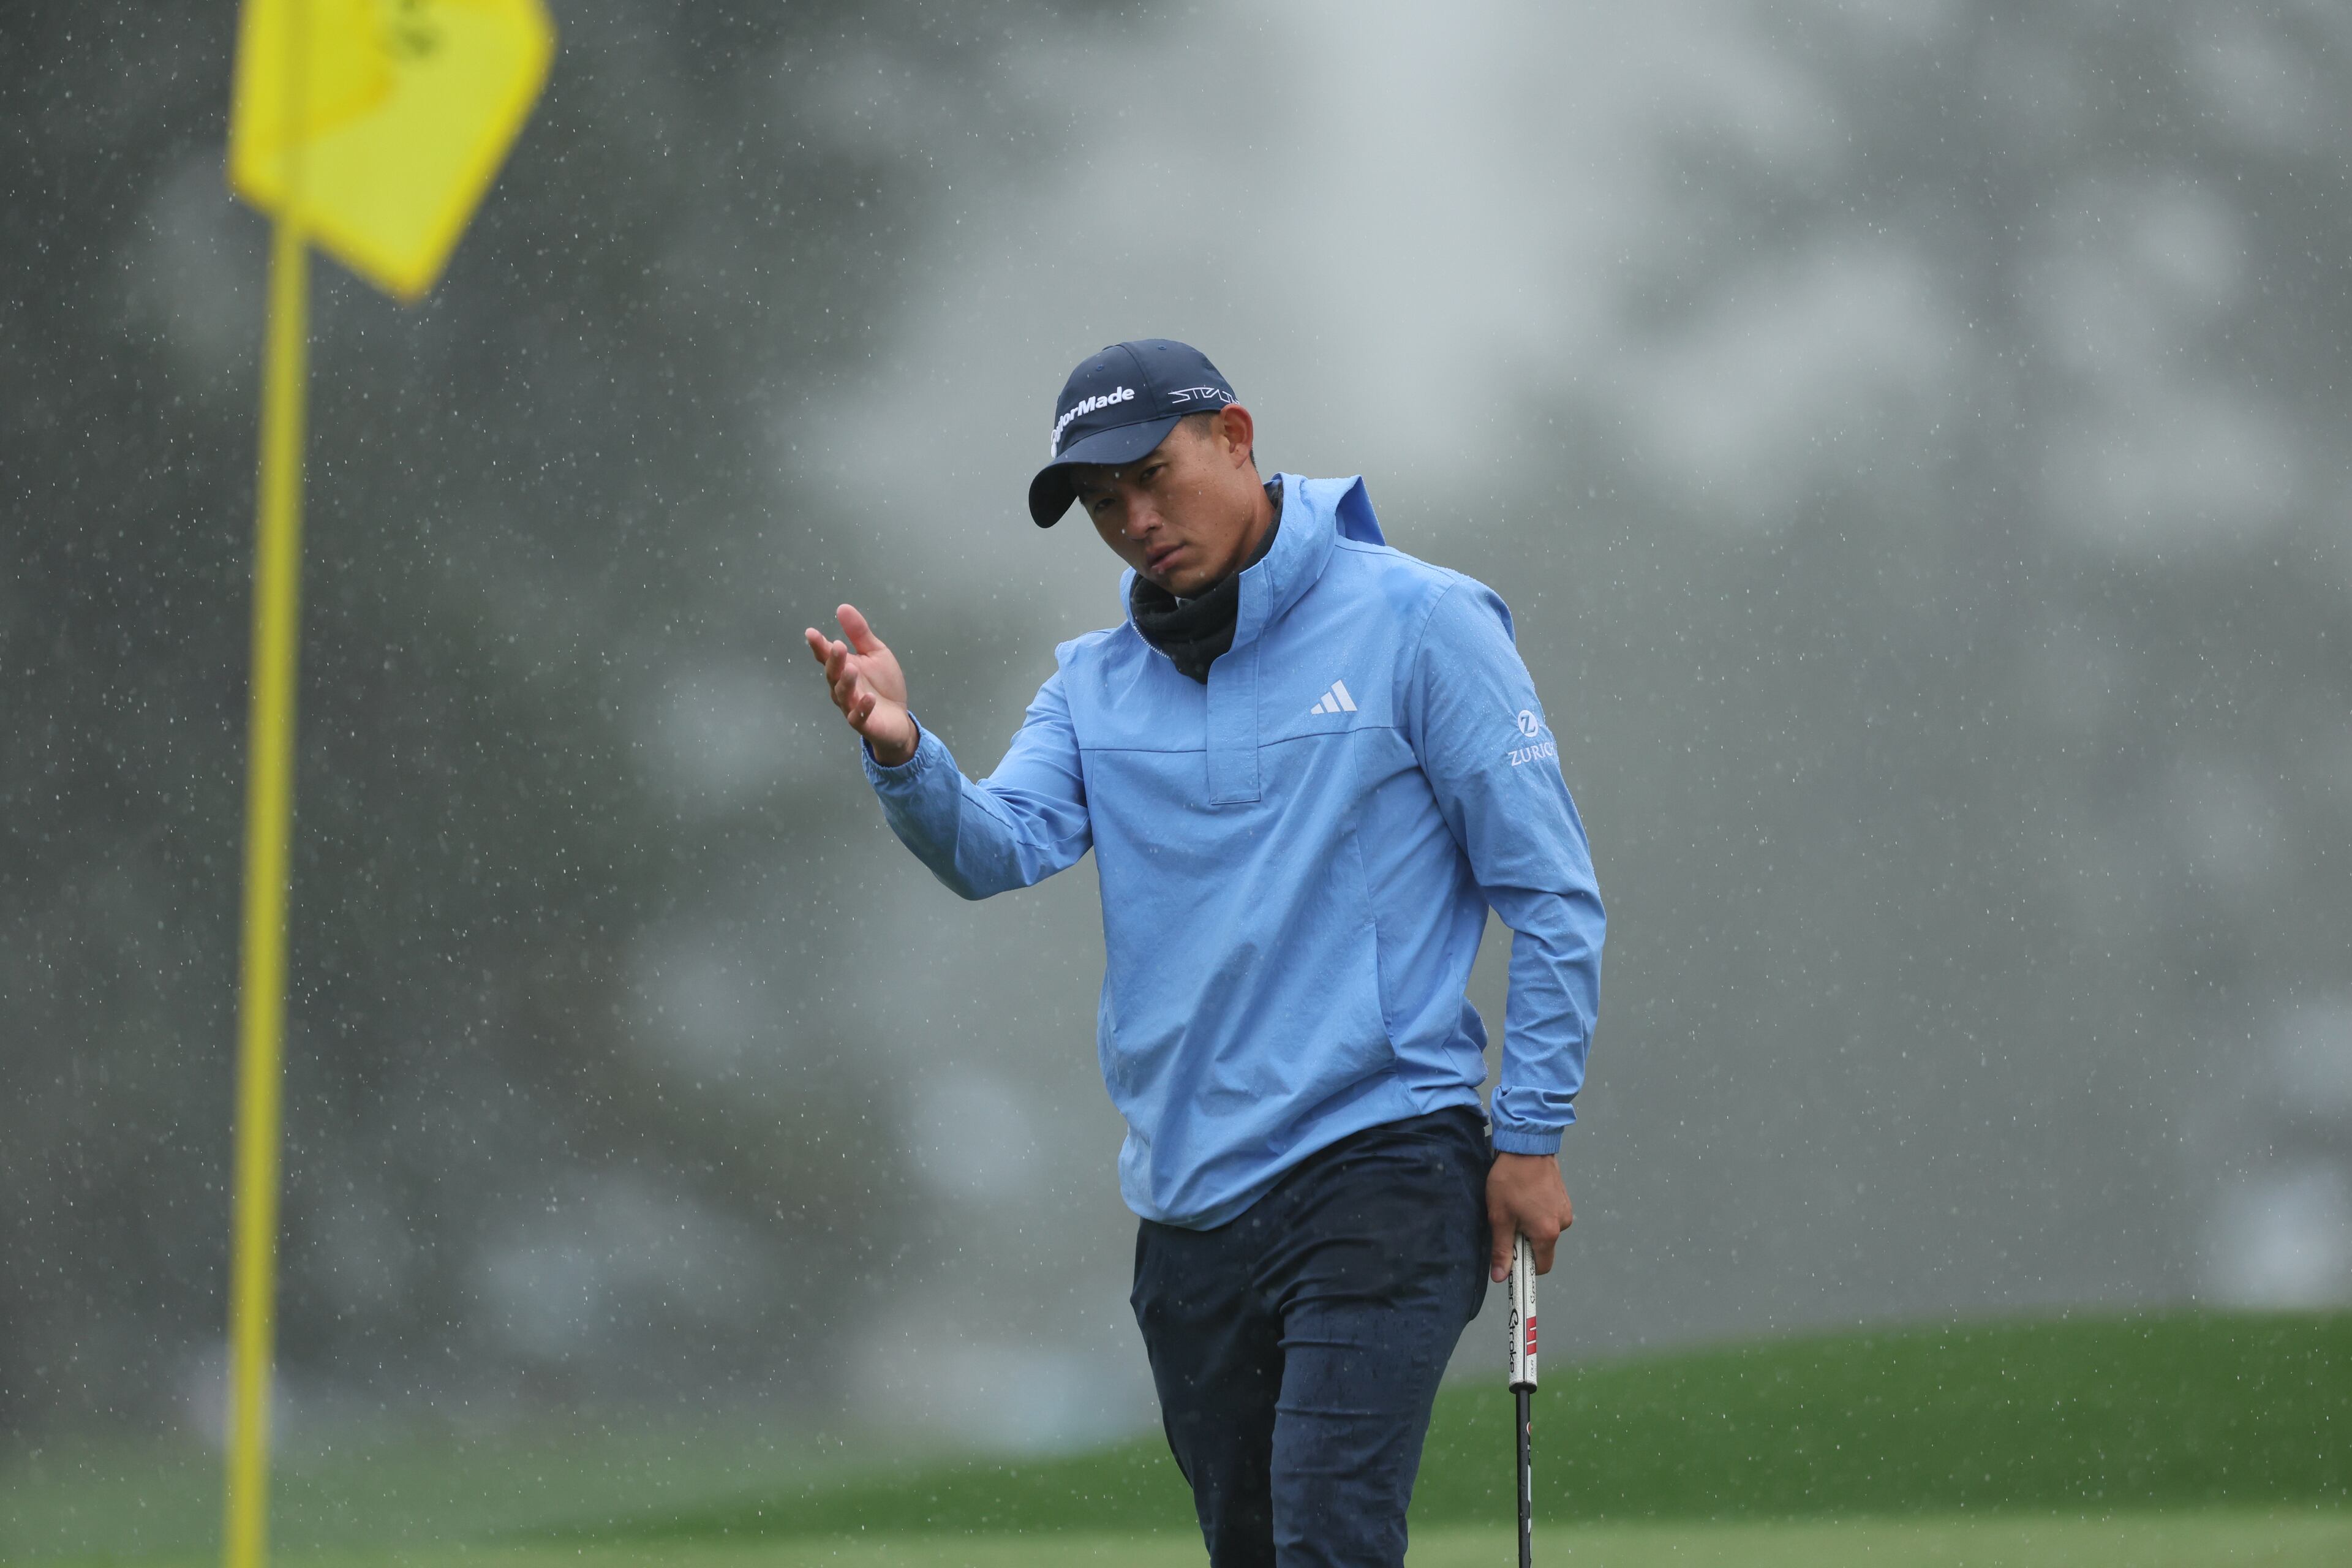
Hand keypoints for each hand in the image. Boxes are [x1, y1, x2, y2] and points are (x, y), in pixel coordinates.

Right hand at [803, 603, 916, 765]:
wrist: (898, 718)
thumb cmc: (883, 685)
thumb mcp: (876, 653)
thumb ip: (859, 634)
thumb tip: (842, 607)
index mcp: (843, 669)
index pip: (827, 656)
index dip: (818, 645)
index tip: (811, 633)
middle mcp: (842, 688)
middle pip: (833, 674)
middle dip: (834, 661)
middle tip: (838, 646)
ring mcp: (851, 706)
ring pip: (843, 695)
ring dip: (846, 682)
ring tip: (852, 669)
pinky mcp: (864, 723)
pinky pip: (859, 717)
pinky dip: (863, 708)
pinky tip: (869, 698)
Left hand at [1486, 1152, 1573, 1281]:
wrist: (1527, 1145)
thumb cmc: (1511, 1181)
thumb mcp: (1499, 1217)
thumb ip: (1501, 1249)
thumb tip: (1501, 1278)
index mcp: (1547, 1233)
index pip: (1542, 1266)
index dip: (1525, 1265)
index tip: (1510, 1254)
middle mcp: (1562, 1224)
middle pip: (1543, 1246)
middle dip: (1525, 1240)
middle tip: (1508, 1221)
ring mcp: (1565, 1209)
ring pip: (1545, 1229)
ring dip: (1530, 1224)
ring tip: (1515, 1203)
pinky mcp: (1564, 1197)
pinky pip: (1549, 1214)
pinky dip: (1537, 1211)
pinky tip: (1525, 1195)